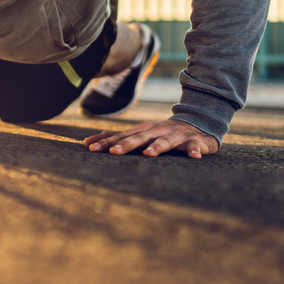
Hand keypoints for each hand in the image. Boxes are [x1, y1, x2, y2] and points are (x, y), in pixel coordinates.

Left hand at [84, 119, 219, 158]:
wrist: (196, 126)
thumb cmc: (162, 133)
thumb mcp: (139, 134)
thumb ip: (116, 138)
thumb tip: (87, 142)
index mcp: (142, 130)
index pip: (121, 136)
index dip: (106, 142)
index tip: (90, 148)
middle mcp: (156, 130)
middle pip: (139, 138)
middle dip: (126, 144)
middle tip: (113, 152)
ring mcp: (175, 135)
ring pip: (165, 141)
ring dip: (157, 146)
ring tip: (148, 154)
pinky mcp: (193, 141)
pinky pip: (194, 146)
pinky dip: (194, 151)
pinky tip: (193, 156)